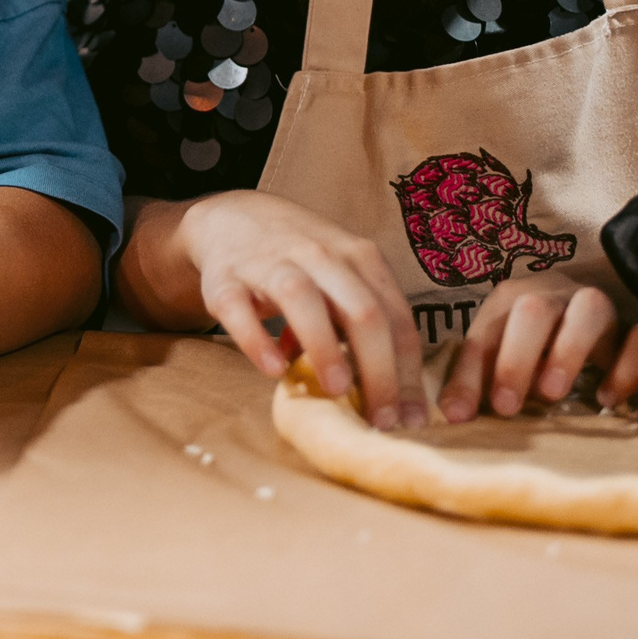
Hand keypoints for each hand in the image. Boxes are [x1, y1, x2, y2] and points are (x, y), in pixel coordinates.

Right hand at [149, 190, 425, 429]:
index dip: (408, 372)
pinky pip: (239, 309)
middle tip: (381, 421)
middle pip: (361, 311)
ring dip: (324, 348)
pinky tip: (273, 369)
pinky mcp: (225, 279)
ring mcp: (270, 263)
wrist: (234, 217)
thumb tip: (394, 393)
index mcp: (359, 257)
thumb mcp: (343, 276)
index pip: (396, 318)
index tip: (412, 418)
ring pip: (303, 299)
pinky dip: (256, 340)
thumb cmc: (303, 260)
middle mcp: (320, 255)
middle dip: (378, 371)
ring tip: (336, 392)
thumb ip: (366, 321)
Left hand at [439, 270, 637, 421]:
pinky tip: (609, 397)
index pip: (484, 334)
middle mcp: (555, 296)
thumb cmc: (542, 334)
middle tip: (506, 406)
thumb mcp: (507, 348)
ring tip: (552, 394)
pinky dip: (628, 367)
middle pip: (532, 310)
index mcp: (513, 301)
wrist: (611, 287)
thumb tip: (453, 415)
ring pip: (590, 311)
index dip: (467, 375)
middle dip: (515, 359)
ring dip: (568, 351)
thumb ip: (481, 376)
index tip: (458, 416)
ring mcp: (601, 308)